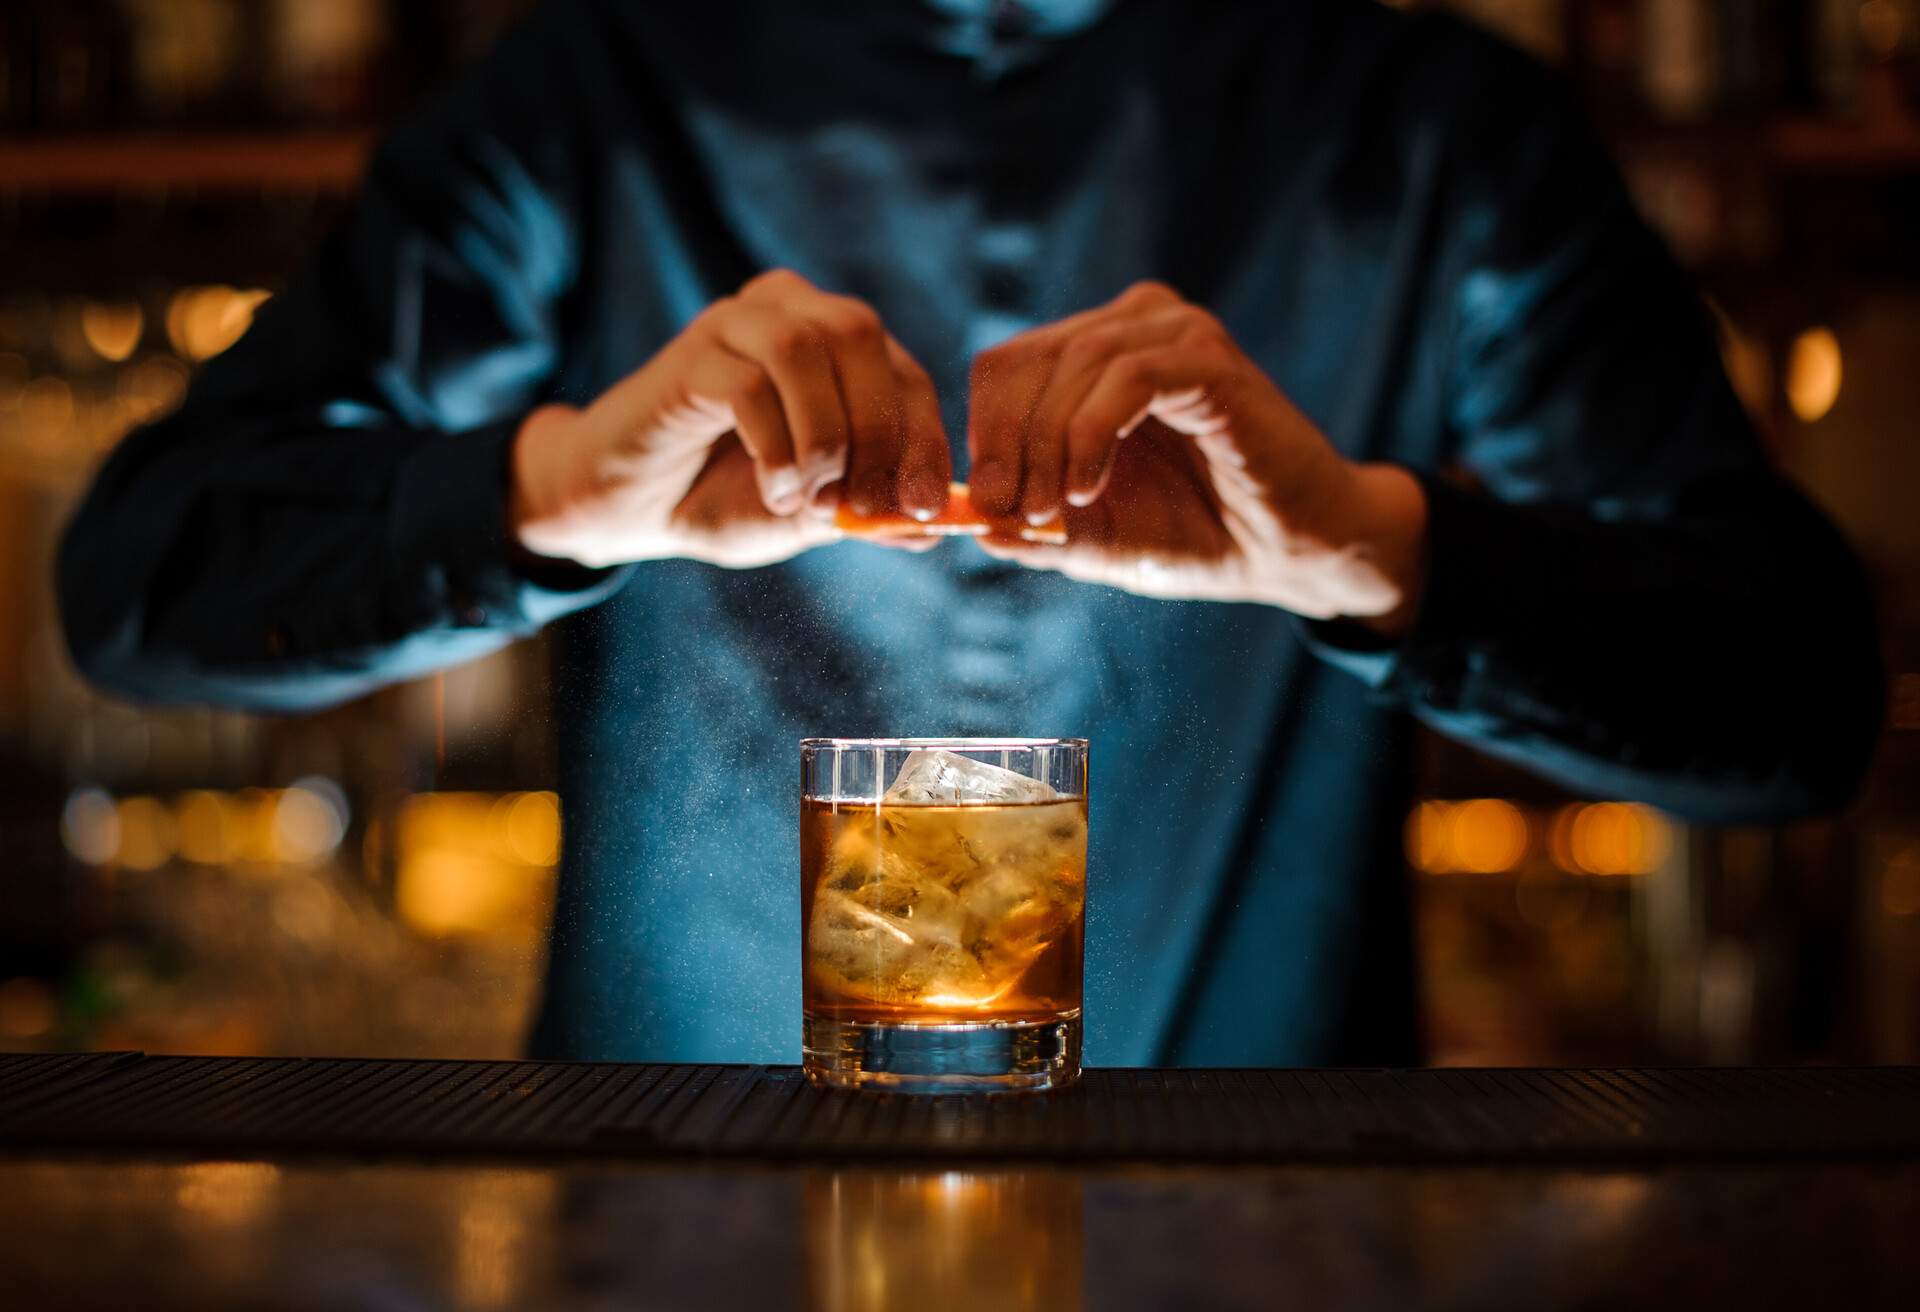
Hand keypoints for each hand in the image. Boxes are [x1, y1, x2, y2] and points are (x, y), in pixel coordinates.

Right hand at [510, 269, 950, 568]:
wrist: (633, 508)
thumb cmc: (727, 498)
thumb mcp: (814, 515)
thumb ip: (869, 513)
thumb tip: (934, 526)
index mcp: (834, 343)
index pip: (906, 372)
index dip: (924, 440)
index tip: (924, 506)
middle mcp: (788, 313)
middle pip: (861, 336)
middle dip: (878, 431)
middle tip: (862, 506)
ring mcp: (735, 324)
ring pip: (805, 348)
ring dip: (822, 436)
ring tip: (804, 498)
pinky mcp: (689, 353)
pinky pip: (749, 383)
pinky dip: (775, 447)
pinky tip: (773, 489)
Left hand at [966, 282, 1426, 633]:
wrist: (1290, 551)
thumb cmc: (1195, 535)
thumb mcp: (1093, 537)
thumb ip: (1032, 527)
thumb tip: (969, 524)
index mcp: (1096, 354)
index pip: (1005, 367)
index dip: (983, 434)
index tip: (987, 506)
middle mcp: (1132, 325)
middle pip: (1026, 360)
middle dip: (1006, 445)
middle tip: (1013, 513)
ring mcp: (1173, 332)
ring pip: (1072, 363)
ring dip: (1046, 445)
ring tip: (1053, 510)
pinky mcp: (1210, 358)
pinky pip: (1128, 376)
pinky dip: (1091, 434)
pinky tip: (1089, 487)